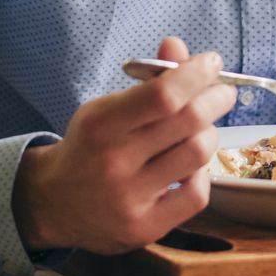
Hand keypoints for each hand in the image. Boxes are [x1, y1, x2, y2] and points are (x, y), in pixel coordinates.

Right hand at [12, 36, 235, 252]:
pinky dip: (202, 174)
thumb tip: (177, 47)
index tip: (212, 62)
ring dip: (209, 134)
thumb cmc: (89, 147)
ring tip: (202, 129)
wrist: (53, 203)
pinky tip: (190, 167)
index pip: (163, 95)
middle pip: (189, 122)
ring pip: (197, 155)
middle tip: (222, 93)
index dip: (196, 74)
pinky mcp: (144, 228)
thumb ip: (146, 81)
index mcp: (100, 124)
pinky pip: (197, 195)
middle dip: (216, 99)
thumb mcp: (105, 108)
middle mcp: (114, 162)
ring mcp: (129, 199)